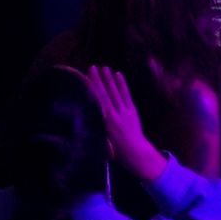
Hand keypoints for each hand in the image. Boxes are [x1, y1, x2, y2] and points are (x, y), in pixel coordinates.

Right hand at [82, 66, 171, 181]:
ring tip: (104, 67)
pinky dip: (123, 85)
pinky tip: (119, 74)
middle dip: (99, 80)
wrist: (136, 153)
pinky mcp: (132, 111)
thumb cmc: (116, 151)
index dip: (92, 89)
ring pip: (115, 93)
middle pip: (105, 95)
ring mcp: (124, 112)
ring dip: (110, 79)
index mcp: (105, 123)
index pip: (96, 102)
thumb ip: (95, 127)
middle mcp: (114, 116)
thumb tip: (85, 116)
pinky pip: (127, 95)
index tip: (86, 78)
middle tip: (93, 66)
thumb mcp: (102, 141)